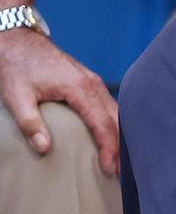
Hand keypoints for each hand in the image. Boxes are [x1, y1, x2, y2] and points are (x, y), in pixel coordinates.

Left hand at [0, 28, 118, 174]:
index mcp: (80, 88)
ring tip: (118, 158)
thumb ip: (30, 122)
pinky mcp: (89, 82)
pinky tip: (110, 135)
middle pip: (117, 119)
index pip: (102, 123)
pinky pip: (109, 105)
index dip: (109, 148)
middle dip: (121, 146)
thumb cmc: (16, 66)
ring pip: (116, 112)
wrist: (18, 40)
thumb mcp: (16, 95)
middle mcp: (93, 84)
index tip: (110, 169)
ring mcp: (93, 82)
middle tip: (121, 172)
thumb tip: (45, 148)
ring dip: (119, 135)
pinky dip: (113, 123)